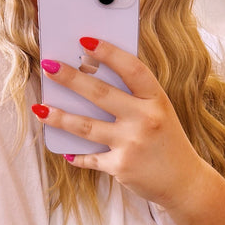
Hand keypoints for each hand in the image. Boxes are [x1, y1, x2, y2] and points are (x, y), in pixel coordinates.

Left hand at [36, 38, 202, 207]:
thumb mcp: (160, 113)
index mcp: (156, 101)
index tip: (86, 41)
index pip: (132, 69)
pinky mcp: (120, 166)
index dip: (109, 53)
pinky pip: (90, 158)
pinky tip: (66, 152)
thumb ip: (134, 98)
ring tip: (40, 108)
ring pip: (86, 127)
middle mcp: (145, 120)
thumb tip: (91, 78)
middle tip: (48, 66)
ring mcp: (131, 144)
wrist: (184, 182)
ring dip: (59, 117)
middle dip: (70, 78)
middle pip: (100, 94)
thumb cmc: (167, 142)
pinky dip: (77, 156)